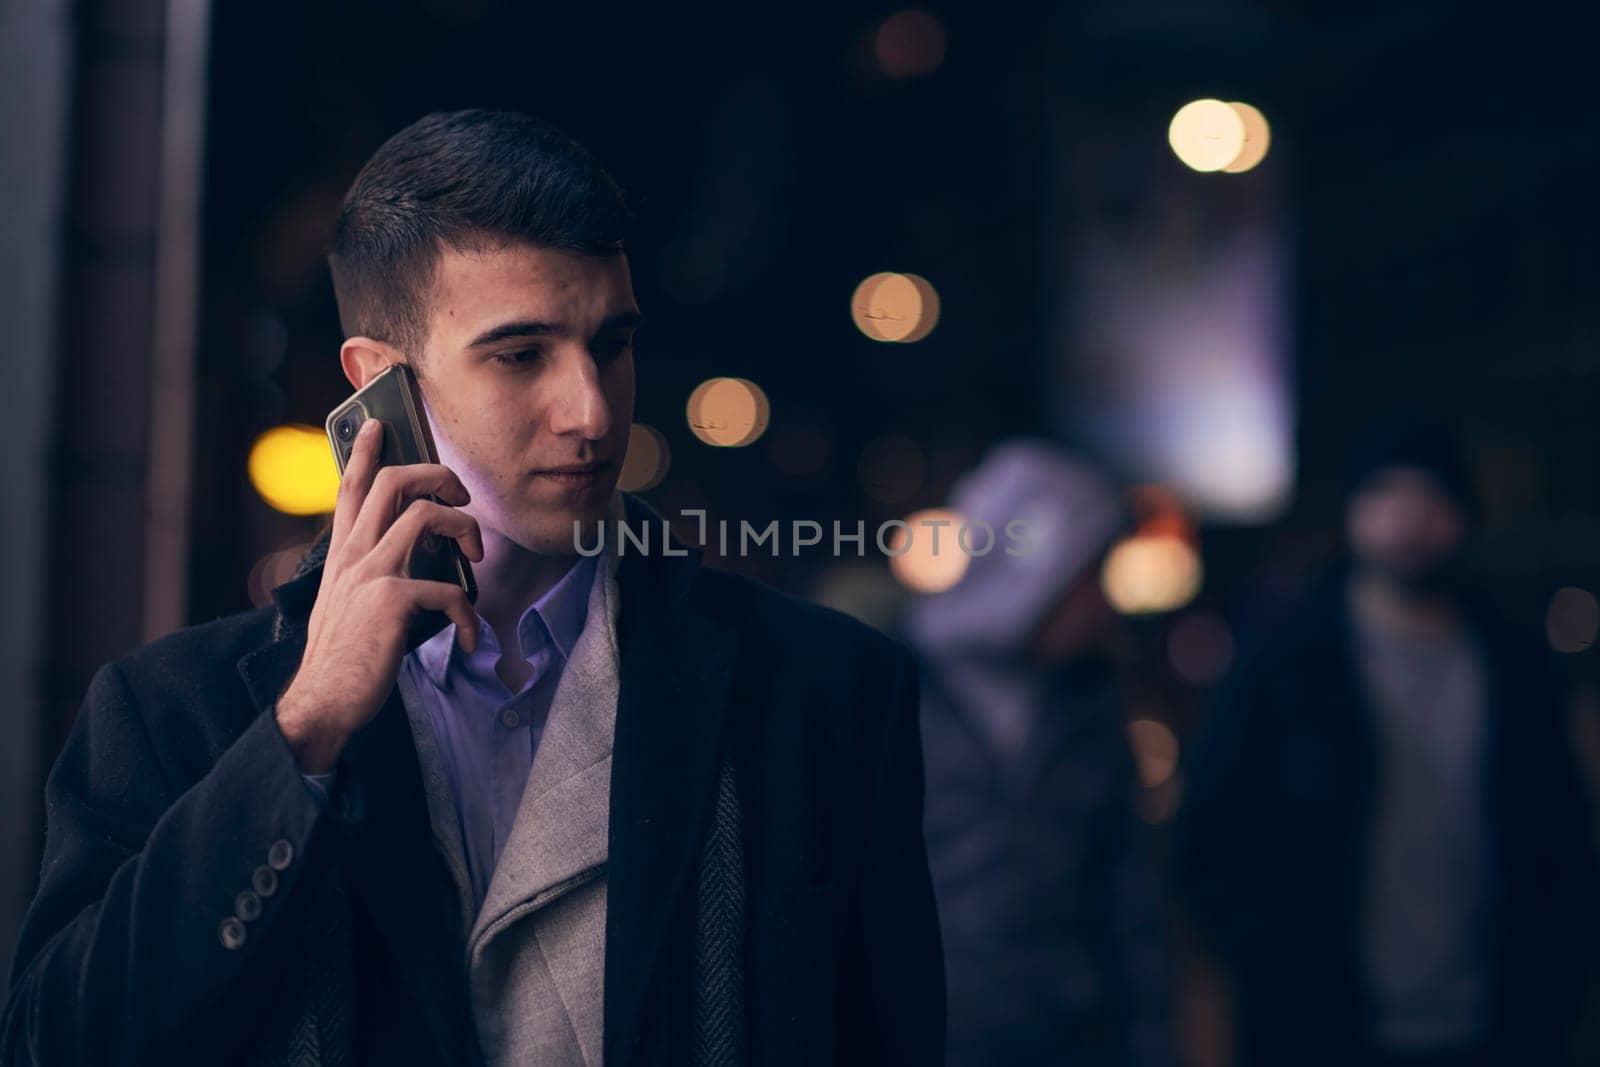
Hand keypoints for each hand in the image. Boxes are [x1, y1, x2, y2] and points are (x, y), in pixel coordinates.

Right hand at [276, 418, 483, 772]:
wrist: (323, 702)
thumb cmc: (344, 658)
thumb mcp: (348, 605)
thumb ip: (371, 577)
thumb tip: (415, 566)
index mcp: (341, 554)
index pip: (349, 488)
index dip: (363, 451)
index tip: (377, 423)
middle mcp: (352, 555)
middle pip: (391, 482)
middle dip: (435, 474)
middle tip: (460, 493)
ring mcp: (371, 573)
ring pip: (426, 516)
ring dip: (464, 528)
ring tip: (476, 555)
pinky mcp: (392, 600)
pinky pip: (449, 589)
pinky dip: (469, 614)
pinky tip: (469, 638)